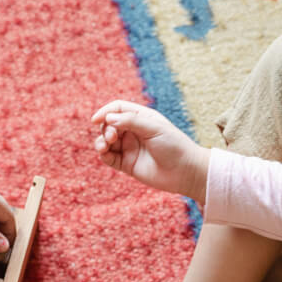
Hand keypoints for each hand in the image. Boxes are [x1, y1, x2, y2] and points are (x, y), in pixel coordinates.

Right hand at [91, 100, 209, 202]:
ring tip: (105, 146)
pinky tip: (105, 153)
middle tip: (112, 137)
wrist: (185, 172)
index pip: (118, 109)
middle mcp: (133, 132)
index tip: (95, 119)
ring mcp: (129, 148)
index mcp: (142, 118)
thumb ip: (131, 121)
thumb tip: (108, 117)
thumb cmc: (175, 146)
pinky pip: (108, 157)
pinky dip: (103, 154)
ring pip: (106, 141)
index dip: (105, 112)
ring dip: (101, 141)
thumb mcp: (154, 128)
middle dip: (105, 129)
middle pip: (109, 124)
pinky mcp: (126, 164)